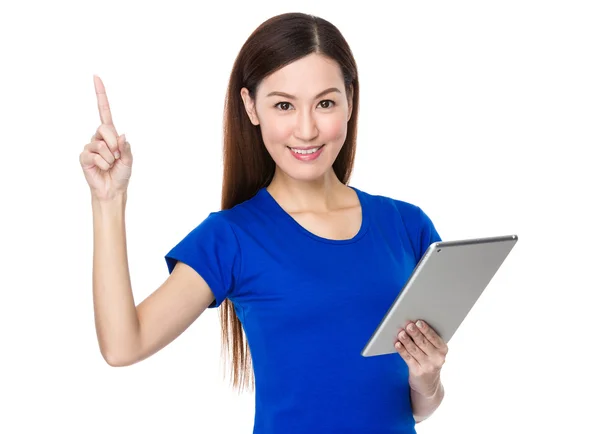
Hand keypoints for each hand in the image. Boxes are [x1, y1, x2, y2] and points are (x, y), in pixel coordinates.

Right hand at [79, 75, 132, 200]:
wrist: (112, 189)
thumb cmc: (121, 174)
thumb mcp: (129, 160)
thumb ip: (126, 148)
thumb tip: (121, 135)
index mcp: (110, 134)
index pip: (104, 111)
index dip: (101, 94)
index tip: (96, 77)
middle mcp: (98, 137)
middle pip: (105, 128)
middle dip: (114, 144)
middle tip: (116, 157)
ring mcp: (90, 146)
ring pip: (101, 145)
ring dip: (110, 157)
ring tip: (109, 165)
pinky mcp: (83, 156)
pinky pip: (95, 155)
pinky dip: (103, 163)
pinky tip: (101, 168)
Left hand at [395, 320, 447, 396]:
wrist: (429, 385)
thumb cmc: (429, 361)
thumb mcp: (434, 351)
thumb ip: (427, 339)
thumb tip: (413, 324)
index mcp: (443, 349)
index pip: (434, 338)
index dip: (426, 330)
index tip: (419, 322)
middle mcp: (437, 358)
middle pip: (424, 343)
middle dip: (415, 333)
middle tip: (408, 325)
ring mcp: (428, 366)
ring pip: (415, 350)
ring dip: (407, 340)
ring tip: (401, 333)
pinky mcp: (417, 372)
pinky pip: (408, 358)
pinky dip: (402, 350)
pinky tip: (397, 344)